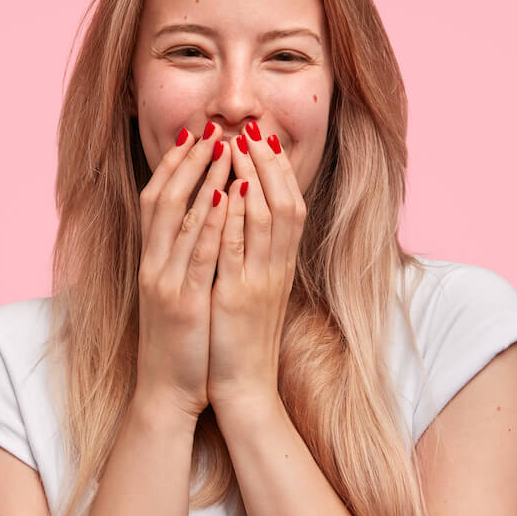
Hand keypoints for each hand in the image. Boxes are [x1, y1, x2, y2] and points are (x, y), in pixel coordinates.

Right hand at [135, 123, 231, 420]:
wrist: (167, 392)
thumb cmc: (181, 343)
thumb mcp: (178, 293)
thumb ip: (185, 259)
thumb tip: (203, 223)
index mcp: (153, 262)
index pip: (158, 200)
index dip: (175, 164)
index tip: (196, 134)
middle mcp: (154, 265)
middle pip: (164, 199)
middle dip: (187, 160)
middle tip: (209, 127)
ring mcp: (165, 283)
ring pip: (180, 220)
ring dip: (202, 180)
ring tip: (223, 147)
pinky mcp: (183, 304)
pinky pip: (197, 255)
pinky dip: (208, 224)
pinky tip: (223, 198)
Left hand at [207, 121, 306, 415]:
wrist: (244, 387)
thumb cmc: (243, 339)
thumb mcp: (253, 291)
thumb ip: (254, 257)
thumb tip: (247, 221)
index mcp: (280, 266)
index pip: (289, 205)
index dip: (278, 170)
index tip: (265, 138)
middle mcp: (277, 268)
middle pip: (285, 202)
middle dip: (269, 163)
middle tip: (254, 128)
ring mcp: (261, 281)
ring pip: (267, 219)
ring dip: (254, 179)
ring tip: (239, 145)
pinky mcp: (240, 297)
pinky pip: (241, 249)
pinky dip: (237, 218)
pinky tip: (228, 191)